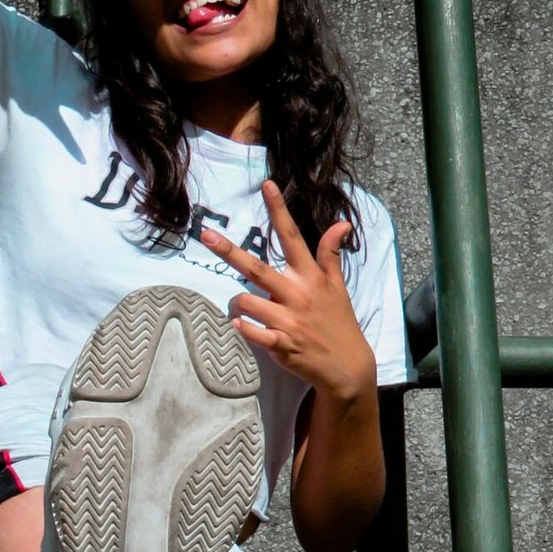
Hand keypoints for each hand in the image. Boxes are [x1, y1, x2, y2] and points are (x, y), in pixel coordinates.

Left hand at [200, 180, 378, 402]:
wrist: (347, 365)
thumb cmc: (338, 321)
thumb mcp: (337, 285)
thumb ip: (331, 253)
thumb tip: (341, 223)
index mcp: (309, 276)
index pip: (291, 236)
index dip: (278, 210)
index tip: (267, 185)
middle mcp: (296, 294)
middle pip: (256, 268)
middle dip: (229, 250)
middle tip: (205, 235)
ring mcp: (287, 320)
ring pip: (246, 302)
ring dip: (237, 303)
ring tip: (244, 308)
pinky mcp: (280, 344)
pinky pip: (251, 332)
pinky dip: (242, 327)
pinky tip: (240, 325)